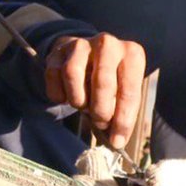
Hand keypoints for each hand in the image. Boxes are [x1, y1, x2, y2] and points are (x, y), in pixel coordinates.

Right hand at [44, 33, 145, 148]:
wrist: (84, 56)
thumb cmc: (109, 81)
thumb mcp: (122, 93)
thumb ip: (121, 115)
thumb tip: (115, 142)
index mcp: (132, 54)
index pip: (129, 92)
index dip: (122, 121)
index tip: (116, 141)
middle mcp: (108, 44)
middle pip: (103, 83)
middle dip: (100, 111)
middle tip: (99, 123)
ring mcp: (81, 44)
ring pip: (72, 75)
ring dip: (77, 100)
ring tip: (82, 105)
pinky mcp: (59, 50)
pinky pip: (53, 75)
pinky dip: (58, 94)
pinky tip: (66, 95)